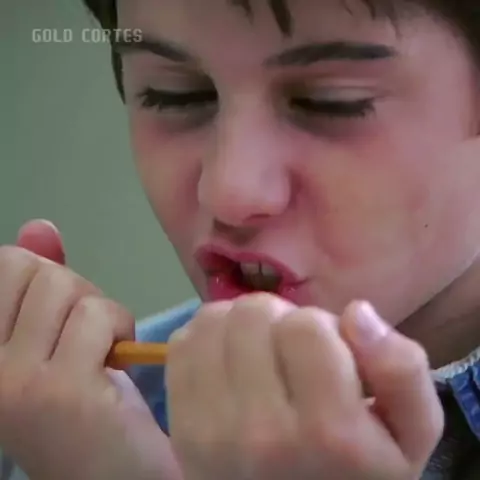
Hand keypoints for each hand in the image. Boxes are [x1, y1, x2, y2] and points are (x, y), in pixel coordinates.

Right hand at [0, 220, 181, 479]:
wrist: (117, 476)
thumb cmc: (86, 409)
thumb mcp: (56, 339)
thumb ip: (40, 288)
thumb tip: (38, 226)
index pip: (4, 264)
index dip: (44, 277)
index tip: (59, 318)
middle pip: (34, 269)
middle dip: (74, 292)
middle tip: (86, 336)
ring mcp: (12, 381)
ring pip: (66, 287)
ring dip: (100, 313)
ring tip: (103, 351)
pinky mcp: (59, 390)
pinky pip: (97, 315)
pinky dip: (119, 329)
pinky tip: (116, 364)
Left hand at [166, 293, 443, 479]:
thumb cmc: (356, 472)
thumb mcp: (409, 433)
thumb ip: (401, 368)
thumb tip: (357, 312)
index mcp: (329, 431)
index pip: (307, 325)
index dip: (321, 327)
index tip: (326, 354)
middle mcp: (263, 432)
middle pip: (255, 315)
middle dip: (279, 321)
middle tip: (291, 354)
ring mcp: (212, 430)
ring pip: (215, 319)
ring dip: (242, 324)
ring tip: (261, 354)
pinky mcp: (181, 426)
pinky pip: (184, 342)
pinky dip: (209, 337)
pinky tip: (230, 360)